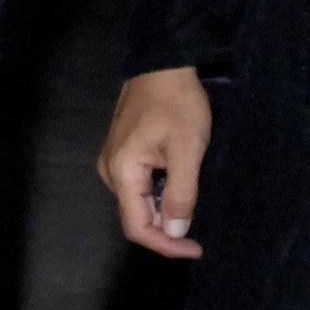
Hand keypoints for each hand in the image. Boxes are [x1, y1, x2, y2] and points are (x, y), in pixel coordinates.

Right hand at [101, 66, 212, 257]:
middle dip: (167, 230)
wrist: (164, 60)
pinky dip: (160, 194)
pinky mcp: (123, 151)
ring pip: (139, 202)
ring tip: (192, 208)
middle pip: (136, 217)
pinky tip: (179, 189)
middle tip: (198, 234)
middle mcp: (110, 171)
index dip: (166, 245)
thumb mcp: (187, 150)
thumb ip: (181, 194)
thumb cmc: (178, 103)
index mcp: (122, 172)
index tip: (195, 248)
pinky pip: (140, 185)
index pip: (137, 227)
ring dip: (164, 212)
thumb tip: (176, 232)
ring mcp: (114, 160)